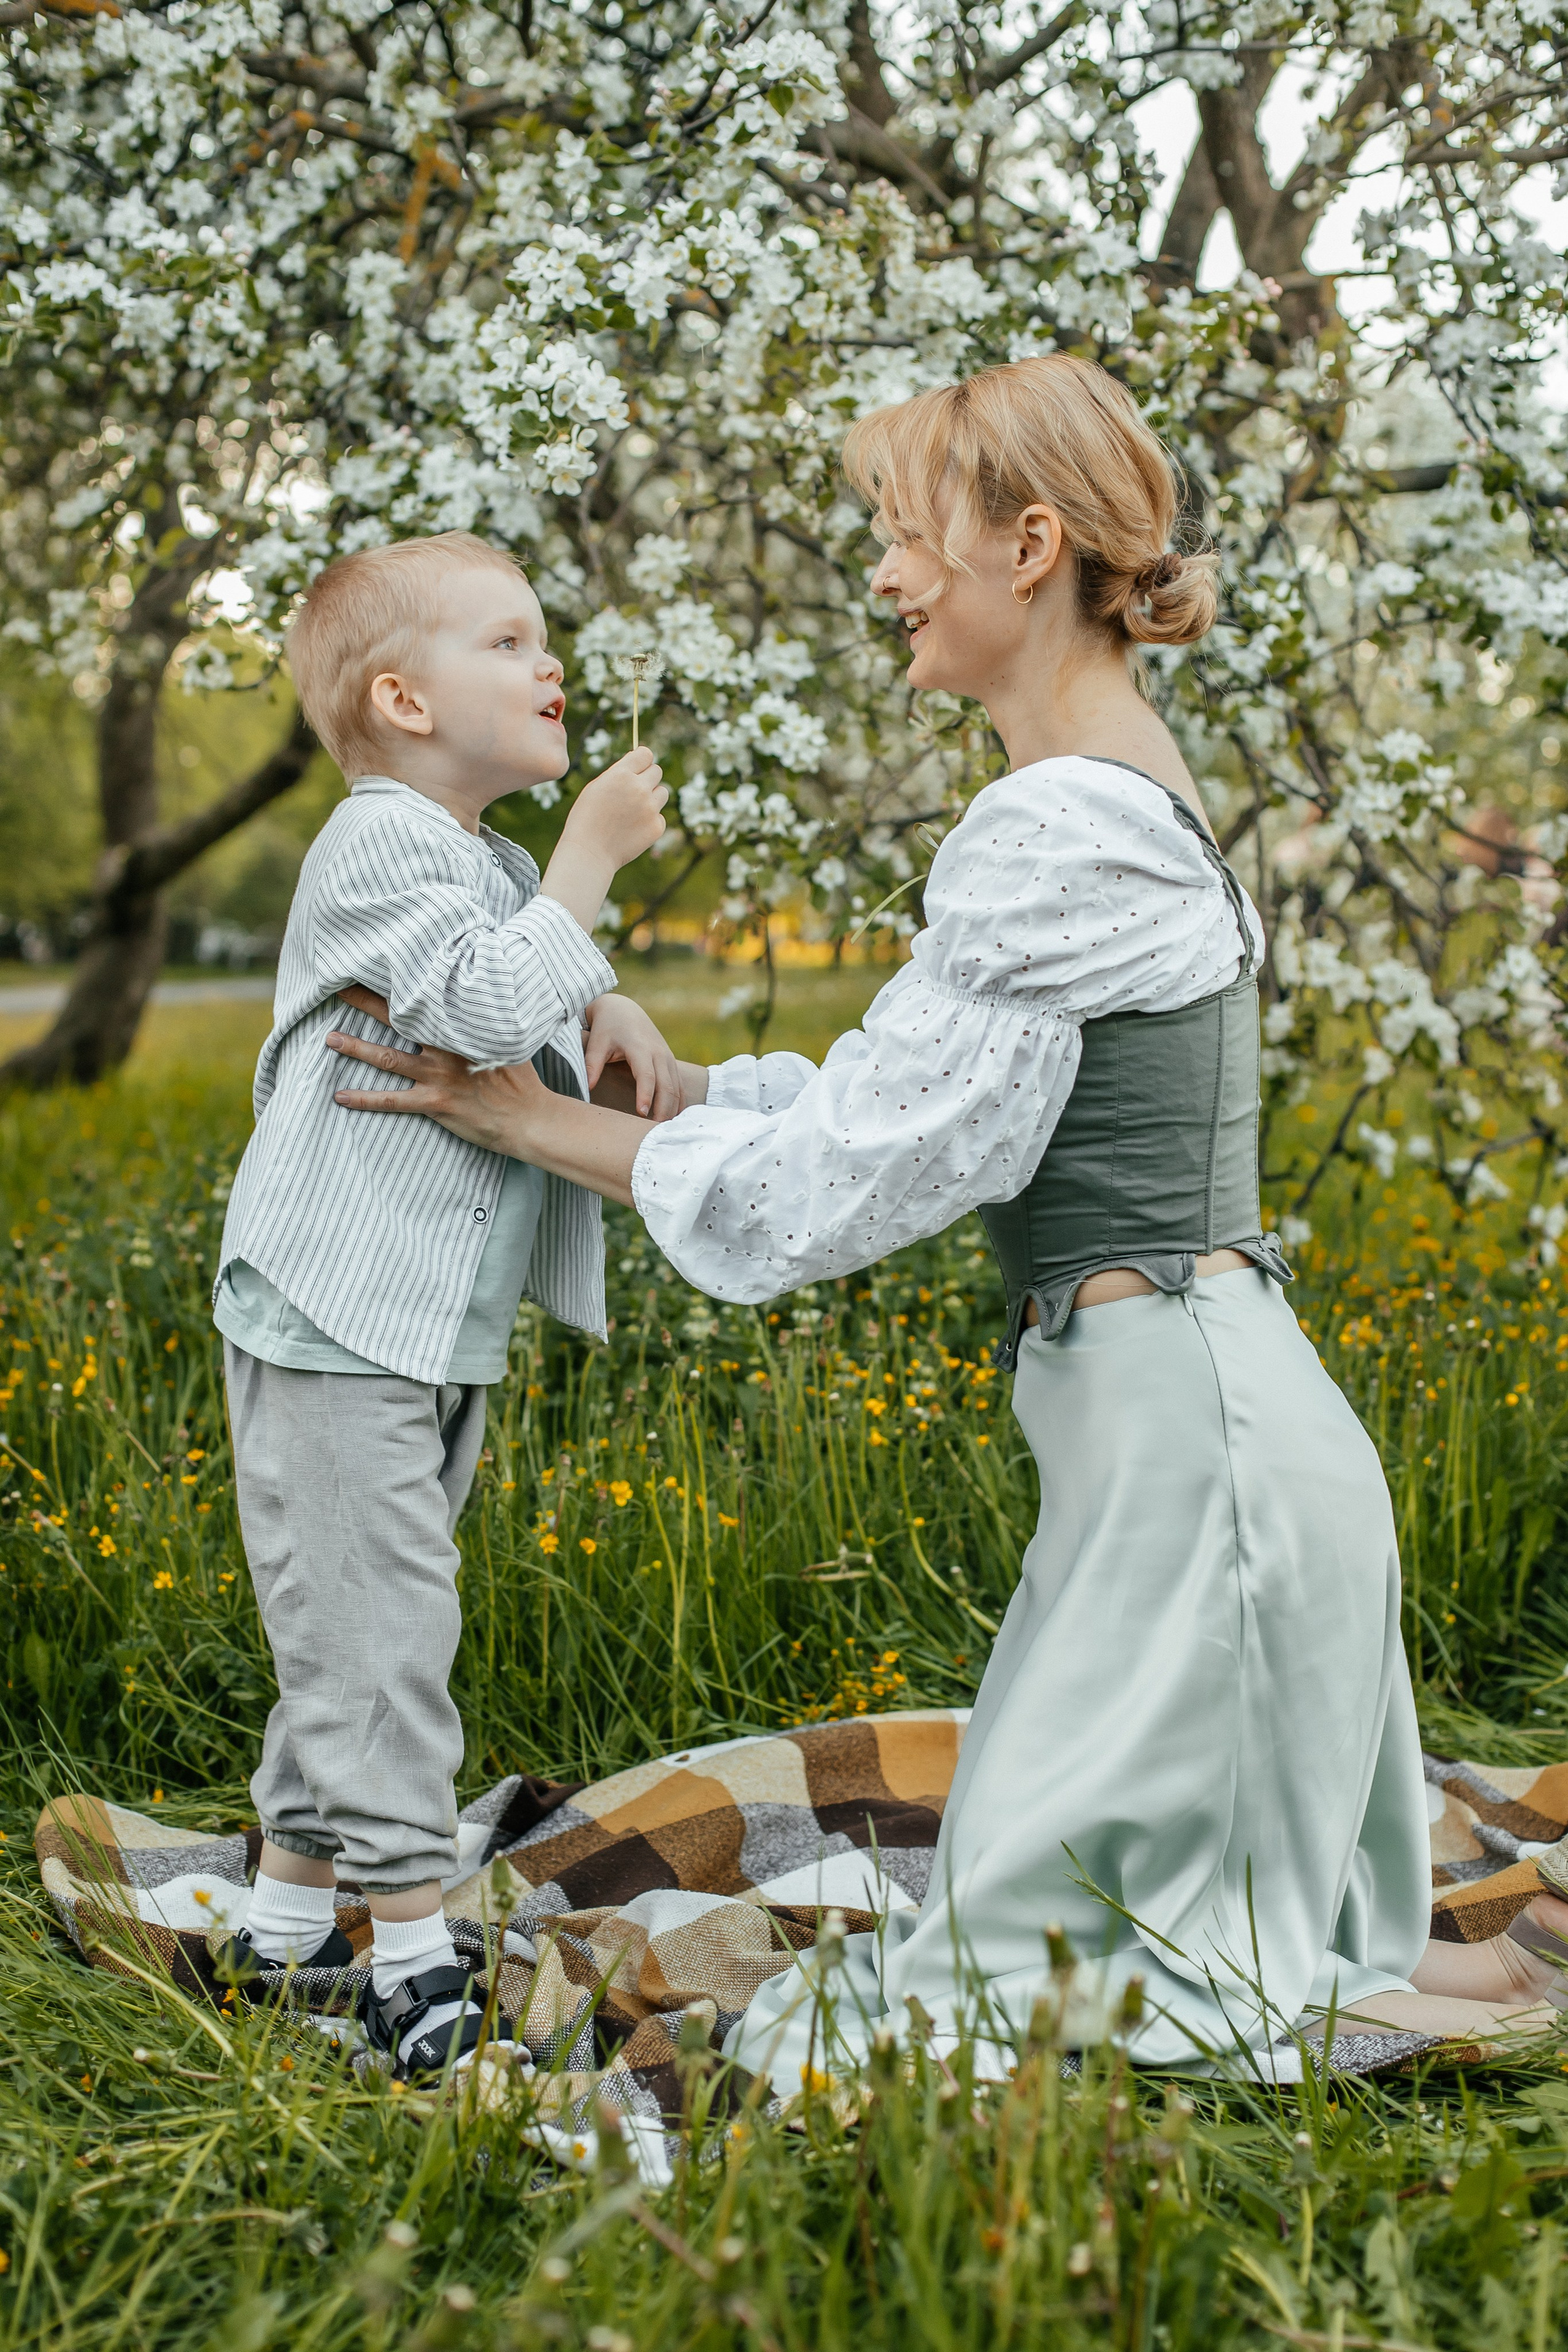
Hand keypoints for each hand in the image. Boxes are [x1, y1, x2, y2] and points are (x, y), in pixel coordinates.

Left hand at [328, 986, 553, 1156]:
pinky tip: (340, 1096)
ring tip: (330, 1039)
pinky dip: (364, 1099)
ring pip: (388, 1058)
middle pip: (398, 1020)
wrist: (530, 1118)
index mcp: (462, 1029)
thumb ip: (488, 1020)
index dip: (401, 982)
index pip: (426, 998)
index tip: (380, 964)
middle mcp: (445, 1049)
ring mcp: (438, 1076)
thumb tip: (484, 996)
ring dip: (356, 1048)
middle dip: (367, 1003)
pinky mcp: (434, 1103)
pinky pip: (391, 1100)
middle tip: (340, 988)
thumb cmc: (521, 1080)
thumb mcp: (509, 1039)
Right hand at [561, 746, 667, 868]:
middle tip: (633, 791)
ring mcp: (650, 808)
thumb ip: (618, 773)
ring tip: (633, 810)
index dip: (641, 759)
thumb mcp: (596, 787)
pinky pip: (660, 816)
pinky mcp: (657, 827)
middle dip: (647, 778)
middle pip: (657, 771)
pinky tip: (633, 828)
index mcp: (621, 775)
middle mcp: (639, 788)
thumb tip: (637, 760)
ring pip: (662, 792)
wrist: (589, 853)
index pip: (645, 754)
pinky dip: (650, 820)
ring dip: (651, 797)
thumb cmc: (587, 818)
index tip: (638, 766)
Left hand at [583, 993, 682, 1120]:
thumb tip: (588, 1087)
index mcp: (640, 1048)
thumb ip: (592, 1063)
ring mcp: (667, 1057)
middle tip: (655, 1131)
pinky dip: (678, 1102)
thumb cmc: (608, 1027)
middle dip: (663, 1109)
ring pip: (676, 1087)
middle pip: (667, 1085)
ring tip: (664, 1130)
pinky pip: (679, 1085)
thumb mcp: (597, 1042)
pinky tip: (673, 1119)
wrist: (624, 1010)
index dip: (645, 1095)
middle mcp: (658, 1053)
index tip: (641, 1113)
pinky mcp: (670, 1062)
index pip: (646, 1075)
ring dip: (672, 1109)